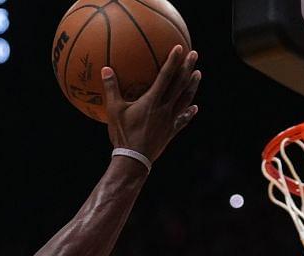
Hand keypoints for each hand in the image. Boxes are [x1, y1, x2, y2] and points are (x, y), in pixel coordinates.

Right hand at [103, 46, 200, 161]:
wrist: (134, 159)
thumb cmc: (123, 134)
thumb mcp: (113, 111)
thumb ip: (111, 88)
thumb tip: (105, 69)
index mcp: (152, 100)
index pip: (166, 76)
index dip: (173, 61)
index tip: (180, 47)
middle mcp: (165, 108)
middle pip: (180, 84)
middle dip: (188, 68)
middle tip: (195, 54)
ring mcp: (170, 120)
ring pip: (185, 99)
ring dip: (192, 86)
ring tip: (198, 75)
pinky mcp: (170, 132)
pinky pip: (182, 120)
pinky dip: (189, 113)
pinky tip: (194, 108)